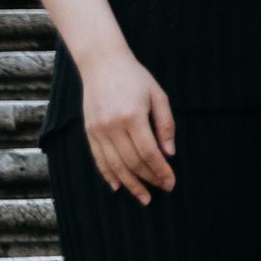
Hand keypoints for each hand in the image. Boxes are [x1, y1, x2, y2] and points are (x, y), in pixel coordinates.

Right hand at [82, 49, 175, 204]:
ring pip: (115, 166)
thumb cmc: (135, 77)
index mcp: (133, 116)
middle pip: (133, 163)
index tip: (171, 182)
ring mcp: (98, 130)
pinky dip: (109, 175)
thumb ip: (165, 124)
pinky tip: (118, 187)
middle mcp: (113, 126)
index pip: (149, 153)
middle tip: (161, 189)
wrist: (102, 63)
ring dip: (131, 184)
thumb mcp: (157, 95)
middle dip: (149, 179)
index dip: (161, 171)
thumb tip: (170, 154)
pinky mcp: (89, 131)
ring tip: (144, 197)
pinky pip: (99, 159)